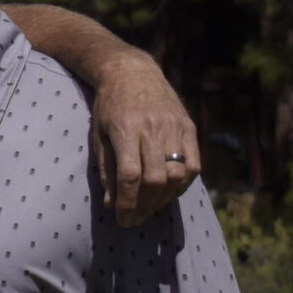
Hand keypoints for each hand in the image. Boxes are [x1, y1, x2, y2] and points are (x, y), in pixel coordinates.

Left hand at [90, 54, 199, 226]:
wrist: (132, 72)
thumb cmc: (109, 106)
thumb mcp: (98, 135)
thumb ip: (106, 168)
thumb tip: (113, 203)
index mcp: (125, 130)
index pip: (130, 176)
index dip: (127, 203)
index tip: (122, 220)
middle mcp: (152, 129)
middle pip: (156, 179)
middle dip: (145, 206)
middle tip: (136, 219)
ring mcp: (174, 127)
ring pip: (178, 174)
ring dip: (165, 199)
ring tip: (151, 208)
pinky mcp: (189, 126)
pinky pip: (194, 164)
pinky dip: (184, 184)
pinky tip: (170, 192)